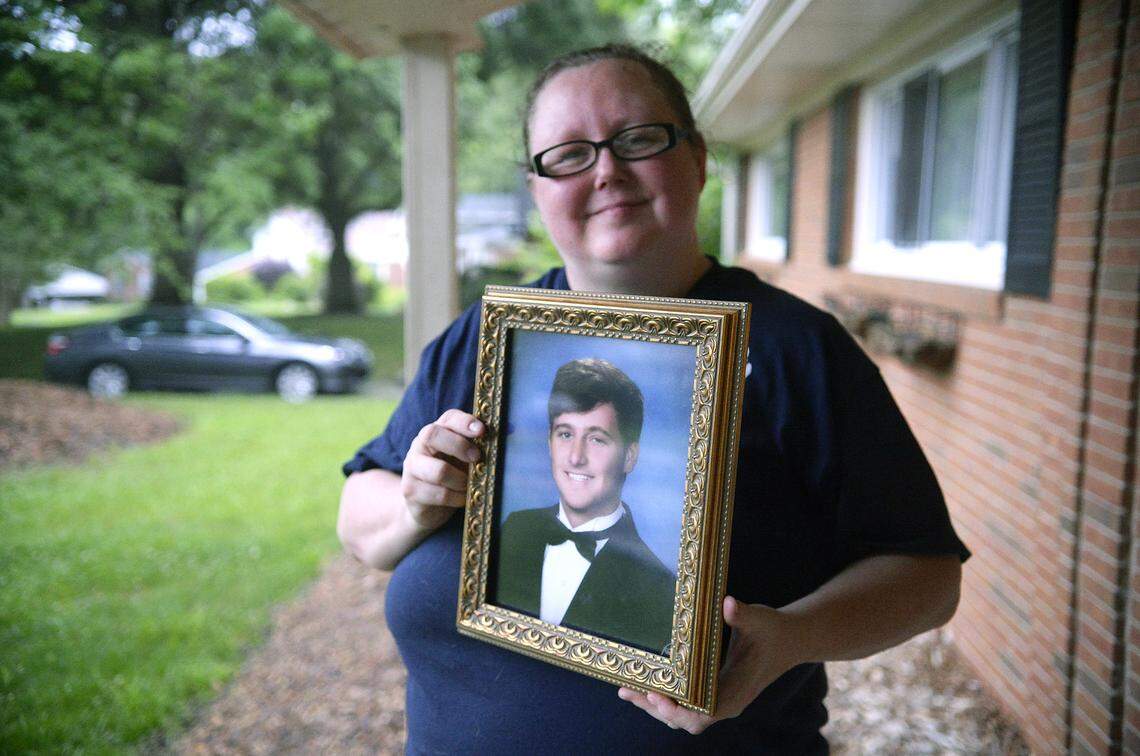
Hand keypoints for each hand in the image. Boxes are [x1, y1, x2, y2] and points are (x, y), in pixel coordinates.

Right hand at [400, 409, 483, 531]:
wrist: (425, 507)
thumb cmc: (452, 476)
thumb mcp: (464, 459)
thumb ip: (478, 447)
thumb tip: (511, 434)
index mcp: (436, 432)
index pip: (448, 418)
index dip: (465, 422)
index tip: (482, 431)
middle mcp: (419, 445)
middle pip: (433, 435)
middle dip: (460, 446)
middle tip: (478, 459)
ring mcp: (412, 467)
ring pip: (438, 470)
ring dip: (461, 480)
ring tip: (469, 485)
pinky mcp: (410, 490)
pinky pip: (439, 494)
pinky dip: (456, 498)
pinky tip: (462, 498)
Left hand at [617, 596, 800, 733]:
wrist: (789, 639)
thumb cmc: (773, 630)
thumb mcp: (759, 619)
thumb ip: (742, 614)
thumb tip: (728, 604)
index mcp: (735, 693)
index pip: (703, 714)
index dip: (679, 710)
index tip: (657, 697)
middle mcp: (725, 703)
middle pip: (685, 720)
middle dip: (656, 709)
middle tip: (628, 691)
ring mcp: (718, 700)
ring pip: (682, 715)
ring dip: (654, 706)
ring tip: (626, 691)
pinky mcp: (712, 693)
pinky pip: (684, 704)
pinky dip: (663, 698)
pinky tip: (644, 685)